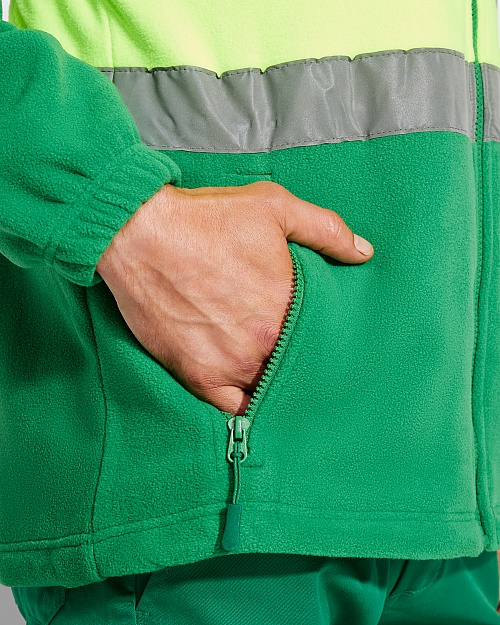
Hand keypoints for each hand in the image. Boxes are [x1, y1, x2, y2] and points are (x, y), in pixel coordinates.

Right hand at [96, 181, 373, 414]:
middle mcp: (264, 343)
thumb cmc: (206, 220)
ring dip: (273, 385)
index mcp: (289, 306)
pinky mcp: (197, 376)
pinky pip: (231, 409)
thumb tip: (363, 253)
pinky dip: (243, 406)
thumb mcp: (274, 208)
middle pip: (296, 367)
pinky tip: (249, 398)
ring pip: (267, 390)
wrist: (140, 234)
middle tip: (301, 360)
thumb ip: (326, 230)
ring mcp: (231, 365)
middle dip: (301, 364)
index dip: (325, 340)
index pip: (324, 339)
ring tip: (276, 377)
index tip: (324, 340)